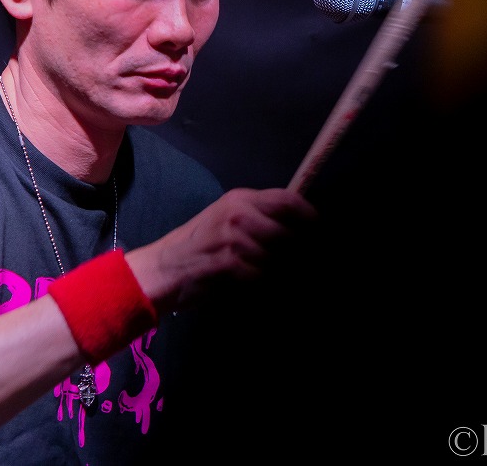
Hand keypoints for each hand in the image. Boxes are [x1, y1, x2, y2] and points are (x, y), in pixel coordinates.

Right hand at [126, 187, 316, 312]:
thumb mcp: (226, 219)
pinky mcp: (230, 265)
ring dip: (282, 274)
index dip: (312, 218)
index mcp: (240, 199)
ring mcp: (234, 239)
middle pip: (291, 234)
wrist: (164, 269)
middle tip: (305, 266)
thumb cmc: (197, 246)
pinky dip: (266, 286)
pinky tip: (257, 287)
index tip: (322, 233)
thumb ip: (259, 218)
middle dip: (302, 254)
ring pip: (280, 259)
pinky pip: (264, 278)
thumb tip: (302, 230)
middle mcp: (239, 214)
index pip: (288, 201)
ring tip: (274, 279)